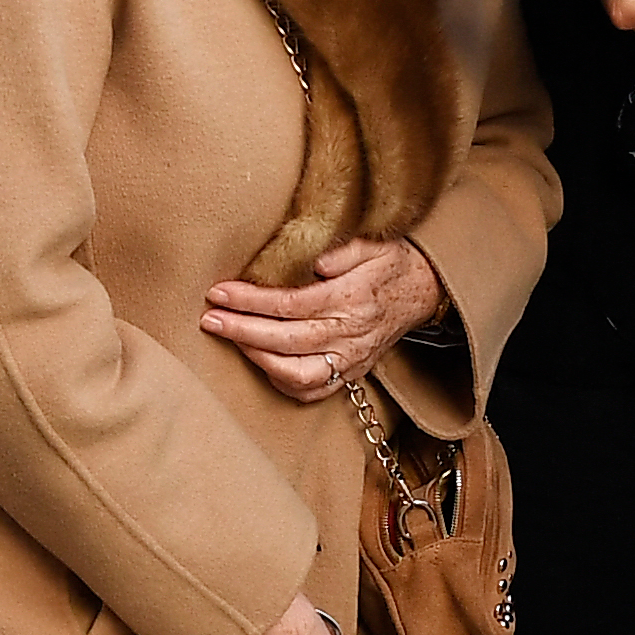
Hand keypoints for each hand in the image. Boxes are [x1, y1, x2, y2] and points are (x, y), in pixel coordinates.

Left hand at [205, 235, 444, 402]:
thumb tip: (312, 260)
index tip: (219, 292)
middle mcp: (351, 334)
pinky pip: (310, 391)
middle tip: (210, 318)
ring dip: (257, 357)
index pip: (291, 304)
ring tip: (230, 336)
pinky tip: (257, 359)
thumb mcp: (373, 243)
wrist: (424, 291)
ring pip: (296, 374)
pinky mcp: (350, 373)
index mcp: (353, 298)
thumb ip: (342, 250)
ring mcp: (350, 359)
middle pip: (286, 340)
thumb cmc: (391, 262)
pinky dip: (279, 380)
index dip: (251, 300)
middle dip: (242, 330)